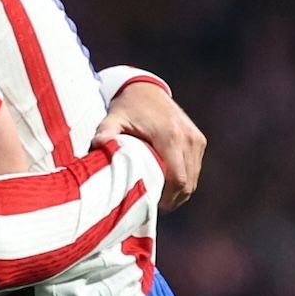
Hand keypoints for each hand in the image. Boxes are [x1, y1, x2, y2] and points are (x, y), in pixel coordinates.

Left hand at [93, 79, 205, 211]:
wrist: (145, 89)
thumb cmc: (126, 108)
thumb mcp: (112, 119)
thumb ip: (105, 134)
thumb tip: (95, 147)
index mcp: (169, 136)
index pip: (177, 178)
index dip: (167, 198)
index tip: (152, 205)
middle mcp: (187, 138)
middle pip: (187, 183)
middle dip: (172, 199)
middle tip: (153, 206)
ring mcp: (195, 139)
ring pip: (193, 179)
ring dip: (179, 192)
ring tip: (160, 198)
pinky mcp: (198, 139)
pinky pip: (195, 169)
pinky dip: (184, 180)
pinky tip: (167, 184)